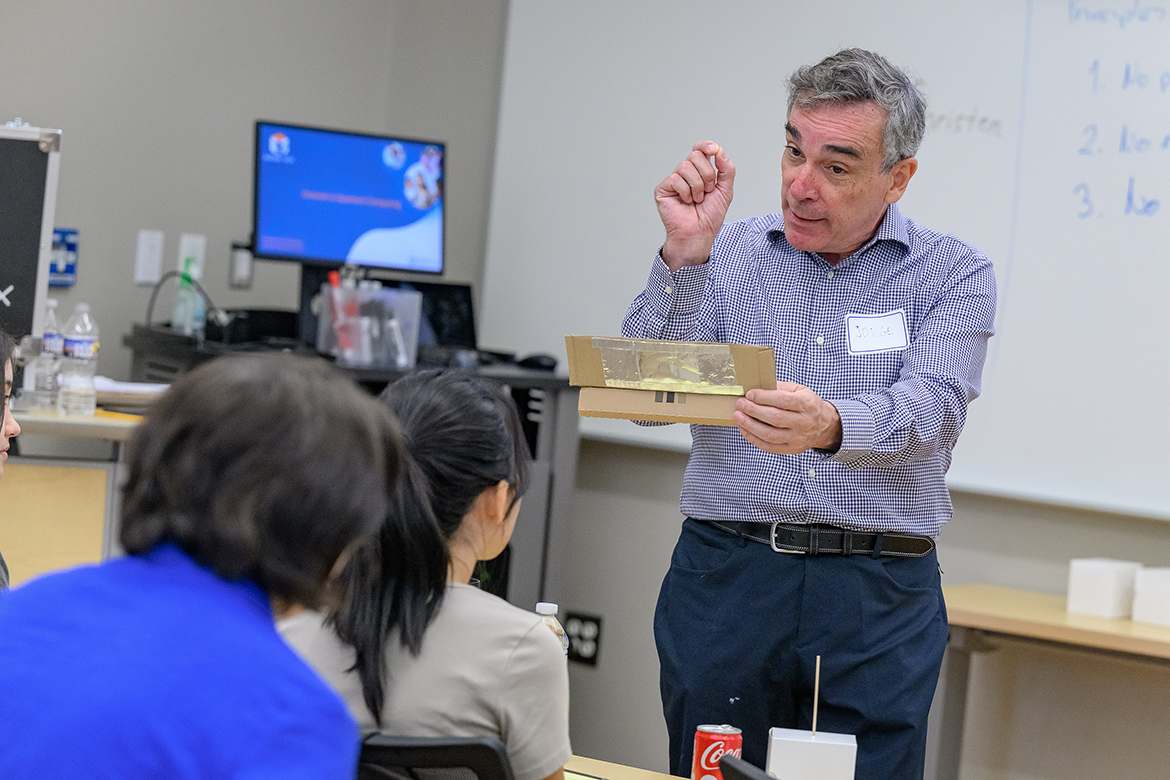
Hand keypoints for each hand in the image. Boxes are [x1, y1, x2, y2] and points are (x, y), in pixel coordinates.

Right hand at [654, 141, 735, 270]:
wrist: (699, 234)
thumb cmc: (709, 216)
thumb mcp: (725, 191)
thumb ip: (726, 170)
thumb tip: (720, 151)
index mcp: (700, 172)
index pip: (700, 150)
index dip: (706, 146)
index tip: (714, 150)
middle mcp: (686, 174)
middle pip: (695, 155)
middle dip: (707, 174)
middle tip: (707, 191)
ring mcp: (674, 181)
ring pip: (685, 166)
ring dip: (697, 186)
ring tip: (697, 199)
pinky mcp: (663, 189)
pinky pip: (675, 179)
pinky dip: (685, 192)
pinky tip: (686, 202)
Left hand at [734, 381, 842, 454]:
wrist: (824, 426)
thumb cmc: (808, 405)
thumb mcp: (800, 390)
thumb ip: (781, 387)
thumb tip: (758, 387)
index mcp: (806, 404)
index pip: (783, 400)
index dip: (764, 397)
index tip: (750, 394)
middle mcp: (803, 422)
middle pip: (775, 418)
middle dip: (754, 410)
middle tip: (740, 404)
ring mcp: (797, 438)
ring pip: (770, 434)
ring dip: (750, 426)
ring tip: (738, 417)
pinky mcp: (791, 449)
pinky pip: (769, 446)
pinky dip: (753, 439)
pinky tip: (744, 429)